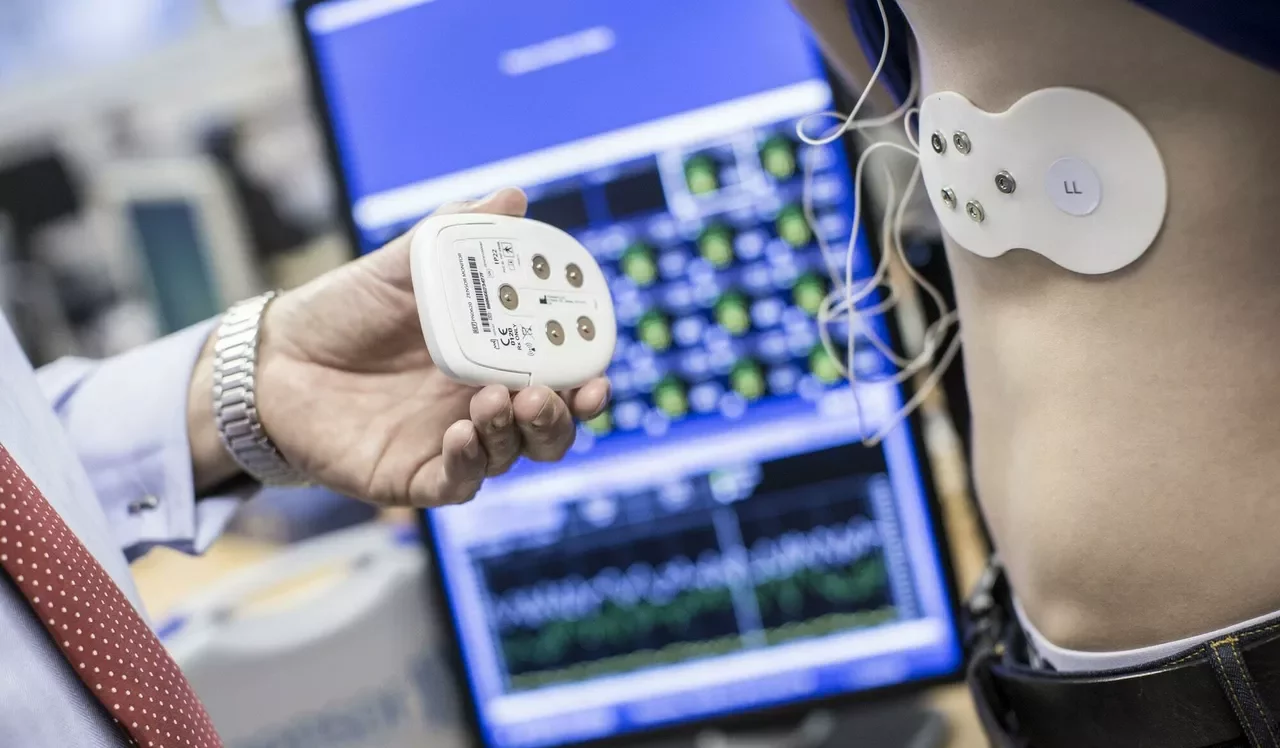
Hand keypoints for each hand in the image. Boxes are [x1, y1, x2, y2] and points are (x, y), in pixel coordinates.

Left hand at [188, 188, 609, 506]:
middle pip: (549, 426)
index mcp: (492, 357)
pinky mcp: (414, 476)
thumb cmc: (344, 311)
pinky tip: (461, 434)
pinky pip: (458, 483)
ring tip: (496, 398)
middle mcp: (480, 404)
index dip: (585, 375)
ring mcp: (450, 443)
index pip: (557, 374)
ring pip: (512, 454)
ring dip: (518, 431)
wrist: (273, 357)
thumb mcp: (401, 265)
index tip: (598, 364)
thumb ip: (457, 235)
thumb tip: (512, 197)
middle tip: (555, 390)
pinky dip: (470, 463)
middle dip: (565, 415)